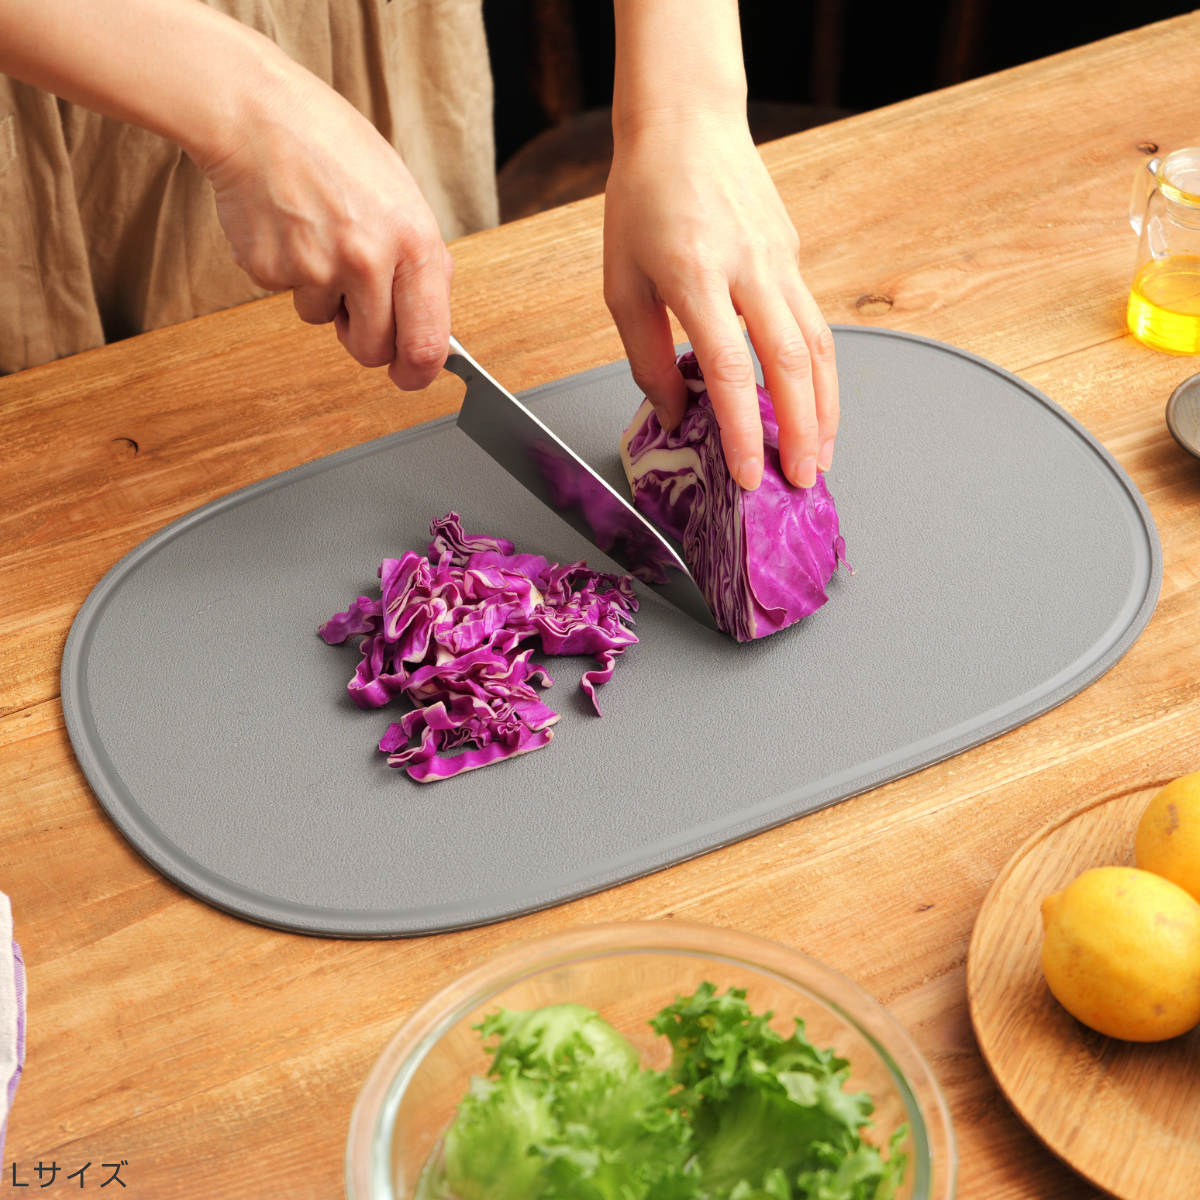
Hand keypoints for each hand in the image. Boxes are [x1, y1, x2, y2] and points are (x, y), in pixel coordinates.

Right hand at [200, 61, 452, 389]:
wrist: (257, 113)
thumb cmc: (334, 148)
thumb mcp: (401, 199)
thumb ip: (418, 263)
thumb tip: (430, 324)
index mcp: (415, 243)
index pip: (427, 342)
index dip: (418, 372)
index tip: (410, 377)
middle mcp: (370, 260)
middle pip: (374, 349)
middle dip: (365, 340)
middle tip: (354, 307)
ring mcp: (318, 268)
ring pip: (325, 321)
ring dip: (322, 295)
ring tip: (317, 232)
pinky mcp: (272, 270)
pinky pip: (287, 295)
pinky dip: (288, 271)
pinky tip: (288, 226)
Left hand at [603, 112, 837, 489]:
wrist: (685, 123)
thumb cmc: (642, 201)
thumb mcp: (621, 283)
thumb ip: (646, 357)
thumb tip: (676, 415)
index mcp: (695, 274)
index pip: (728, 369)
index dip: (743, 430)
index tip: (748, 475)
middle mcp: (748, 267)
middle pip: (792, 363)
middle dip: (803, 431)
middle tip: (804, 481)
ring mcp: (779, 259)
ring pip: (819, 346)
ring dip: (826, 409)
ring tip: (822, 456)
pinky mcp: (793, 256)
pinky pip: (815, 323)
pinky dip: (820, 374)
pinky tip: (815, 405)